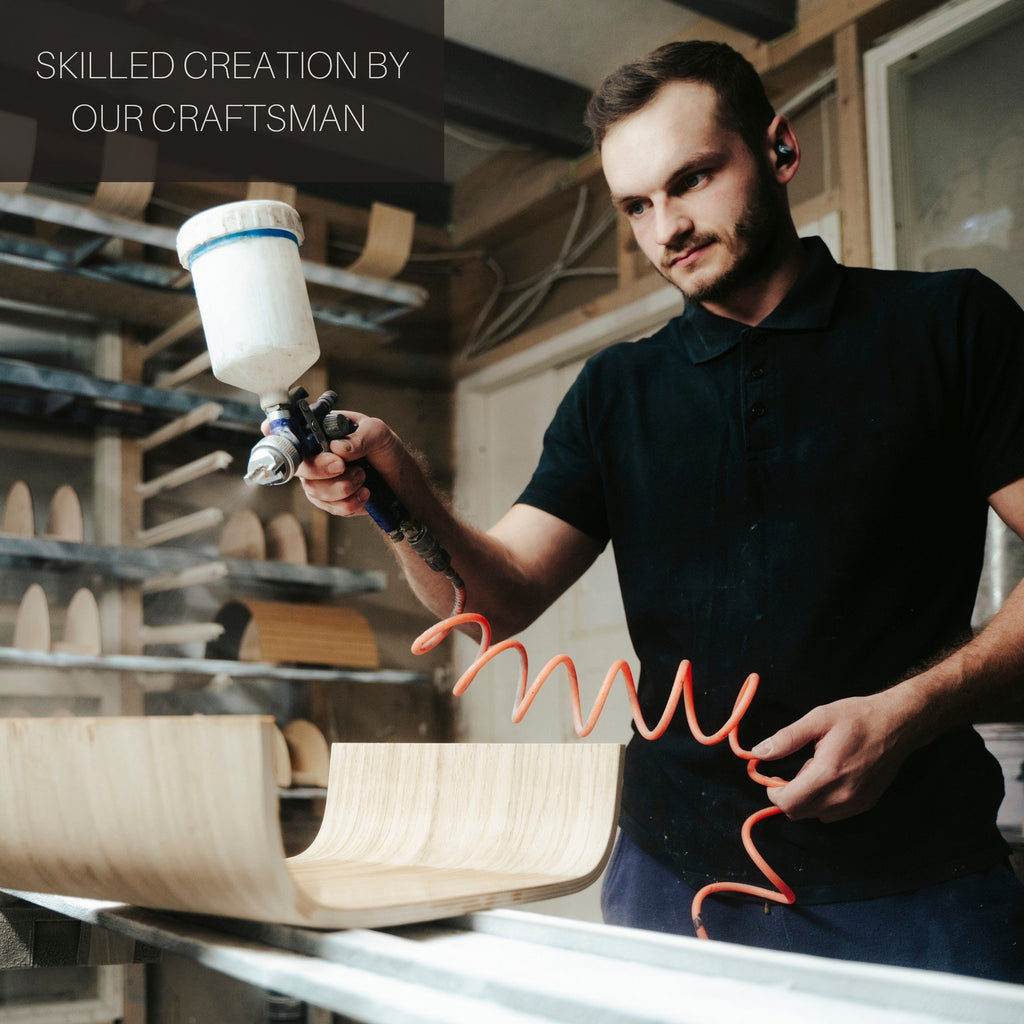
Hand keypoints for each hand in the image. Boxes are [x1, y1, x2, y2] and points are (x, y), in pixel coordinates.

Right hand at [292, 411, 399, 517]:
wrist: (399, 478)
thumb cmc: (385, 449)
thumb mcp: (377, 433)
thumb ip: (359, 438)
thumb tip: (338, 448)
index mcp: (322, 434)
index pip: (298, 441)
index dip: (305, 452)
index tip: (332, 459)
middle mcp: (316, 457)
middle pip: (301, 468)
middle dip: (322, 472)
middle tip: (344, 467)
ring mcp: (319, 480)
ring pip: (314, 490)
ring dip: (343, 487)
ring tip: (363, 477)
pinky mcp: (329, 501)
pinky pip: (330, 507)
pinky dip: (350, 502)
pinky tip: (365, 493)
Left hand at [751, 694, 912, 822]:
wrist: (898, 724)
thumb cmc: (858, 717)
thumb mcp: (817, 719)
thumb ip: (786, 739)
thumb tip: (759, 752)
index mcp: (828, 774)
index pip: (789, 803)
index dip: (772, 792)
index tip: (770, 777)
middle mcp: (843, 795)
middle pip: (799, 813)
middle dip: (787, 795)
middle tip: (796, 768)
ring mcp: (856, 804)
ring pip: (815, 815)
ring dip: (806, 799)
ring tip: (816, 770)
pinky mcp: (865, 805)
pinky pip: (833, 814)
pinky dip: (823, 801)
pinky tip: (831, 777)